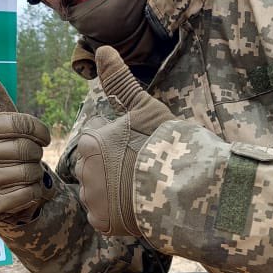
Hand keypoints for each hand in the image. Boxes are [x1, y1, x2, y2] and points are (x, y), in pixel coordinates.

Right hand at [0, 68, 50, 223]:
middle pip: (27, 149)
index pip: (22, 124)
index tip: (41, 139)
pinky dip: (33, 193)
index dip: (39, 132)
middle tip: (30, 161)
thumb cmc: (5, 153)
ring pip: (29, 172)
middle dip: (37, 156)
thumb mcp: (3, 127)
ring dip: (35, 176)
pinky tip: (24, 191)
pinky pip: (27, 194)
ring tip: (26, 176)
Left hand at [75, 46, 175, 235]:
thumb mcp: (144, 107)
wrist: (186, 187)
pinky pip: (105, 217)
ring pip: (97, 193)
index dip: (120, 144)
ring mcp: (93, 199)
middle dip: (114, 169)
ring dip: (114, 192)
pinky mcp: (104, 223)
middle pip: (95, 169)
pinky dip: (118, 214)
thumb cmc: (167, 143)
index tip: (139, 149)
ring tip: (142, 188)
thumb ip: (119, 81)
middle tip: (142, 170)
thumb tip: (102, 49)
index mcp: (91, 143)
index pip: (96, 142)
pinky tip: (137, 206)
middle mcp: (85, 171)